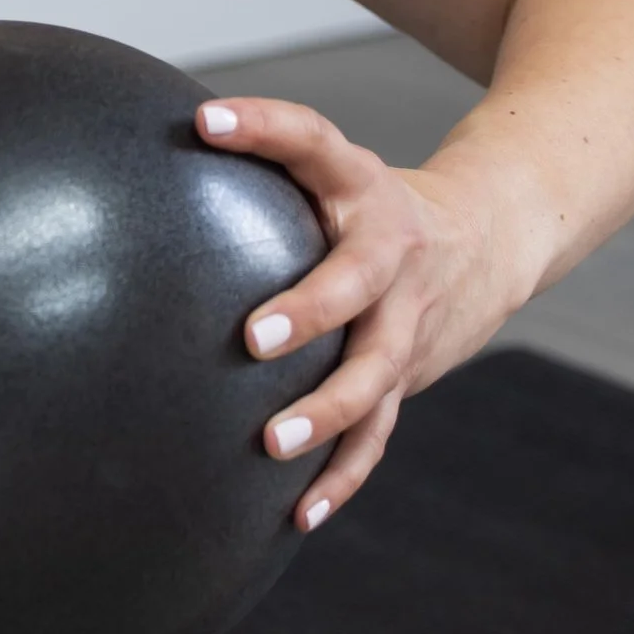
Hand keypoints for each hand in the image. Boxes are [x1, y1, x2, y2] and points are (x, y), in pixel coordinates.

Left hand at [195, 97, 533, 529]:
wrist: (491, 236)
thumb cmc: (367, 201)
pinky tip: (299, 513)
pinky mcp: (407, 372)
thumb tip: (142, 152)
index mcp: (358, 184)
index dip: (263, 125)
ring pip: (373, 373)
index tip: (206, 121)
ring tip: (270, 443)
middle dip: (309, 311)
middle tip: (251, 338)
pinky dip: (341, 476)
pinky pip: (376, 434)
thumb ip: (261, 164)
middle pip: (355, 282)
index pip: (311, 139)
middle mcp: (389, 250)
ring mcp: (404, 318)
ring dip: (324, 412)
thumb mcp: (331, 168)